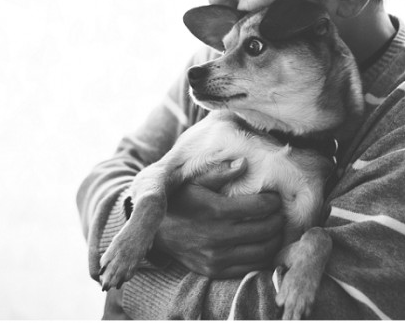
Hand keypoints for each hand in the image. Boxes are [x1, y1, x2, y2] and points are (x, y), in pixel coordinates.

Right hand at [153, 158, 283, 278]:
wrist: (154, 230)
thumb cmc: (177, 201)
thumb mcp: (193, 181)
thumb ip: (220, 172)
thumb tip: (245, 162)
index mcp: (216, 210)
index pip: (260, 207)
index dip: (273, 201)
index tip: (275, 197)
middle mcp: (219, 235)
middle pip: (266, 229)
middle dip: (278, 219)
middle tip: (278, 212)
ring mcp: (217, 256)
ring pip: (263, 251)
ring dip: (274, 239)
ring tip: (274, 228)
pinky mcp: (215, 270)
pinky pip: (250, 267)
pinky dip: (263, 256)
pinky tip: (262, 244)